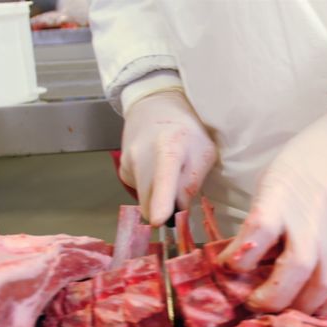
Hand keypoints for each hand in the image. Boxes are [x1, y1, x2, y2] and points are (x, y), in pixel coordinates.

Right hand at [118, 90, 216, 225]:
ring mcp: (127, 164)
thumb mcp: (204, 152)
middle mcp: (141, 156)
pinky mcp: (122, 171)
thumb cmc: (187, 129)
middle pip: (150, 202)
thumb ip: (193, 182)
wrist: (154, 106)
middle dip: (165, 210)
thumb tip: (179, 210)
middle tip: (181, 196)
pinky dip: (150, 190)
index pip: (163, 178)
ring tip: (169, 174)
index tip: (159, 219)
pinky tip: (156, 170)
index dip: (161, 201)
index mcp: (169, 148)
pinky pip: (139, 192)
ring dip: (158, 198)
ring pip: (144, 200)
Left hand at [217, 94, 326, 313]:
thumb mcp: (276, 180)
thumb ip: (263, 219)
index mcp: (281, 199)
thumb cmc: (312, 158)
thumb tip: (248, 257)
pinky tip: (310, 302)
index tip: (226, 266)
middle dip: (269, 298)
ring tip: (283, 308)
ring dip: (297, 307)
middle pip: (291, 274)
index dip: (235, 261)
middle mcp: (311, 223)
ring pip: (320, 289)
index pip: (253, 238)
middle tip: (254, 303)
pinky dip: (323, 301)